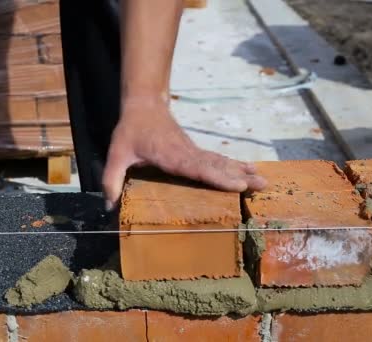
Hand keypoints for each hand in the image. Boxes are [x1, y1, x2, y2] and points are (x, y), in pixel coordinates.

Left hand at [102, 97, 267, 210]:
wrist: (144, 104)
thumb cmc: (130, 131)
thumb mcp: (116, 154)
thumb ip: (111, 179)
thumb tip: (108, 206)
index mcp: (170, 155)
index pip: (197, 167)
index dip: (217, 177)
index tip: (237, 184)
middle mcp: (187, 153)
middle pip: (215, 166)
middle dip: (239, 176)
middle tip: (262, 185)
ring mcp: (193, 151)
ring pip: (220, 162)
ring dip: (241, 170)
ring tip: (263, 180)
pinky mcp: (195, 151)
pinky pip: (217, 161)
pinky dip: (234, 166)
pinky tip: (248, 171)